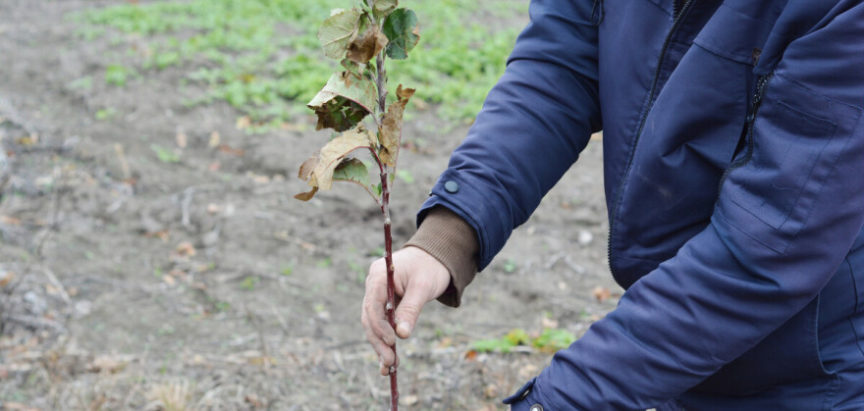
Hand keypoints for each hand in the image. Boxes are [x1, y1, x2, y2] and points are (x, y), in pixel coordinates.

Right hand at [362, 246, 450, 375]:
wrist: (435, 256)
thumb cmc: (430, 267)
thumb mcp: (423, 287)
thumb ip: (411, 309)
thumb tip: (401, 335)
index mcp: (378, 276)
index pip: (372, 305)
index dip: (379, 326)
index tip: (392, 341)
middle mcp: (373, 286)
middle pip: (370, 318)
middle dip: (379, 342)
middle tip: (390, 362)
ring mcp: (377, 296)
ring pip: (373, 325)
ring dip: (380, 346)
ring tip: (389, 368)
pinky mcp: (384, 305)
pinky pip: (381, 325)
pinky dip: (385, 341)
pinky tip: (388, 361)